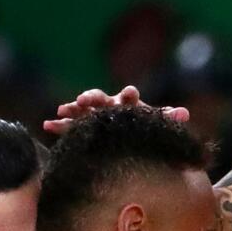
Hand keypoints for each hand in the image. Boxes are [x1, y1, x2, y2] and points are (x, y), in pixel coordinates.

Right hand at [43, 85, 189, 133]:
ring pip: (82, 109)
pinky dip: (60, 125)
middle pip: (100, 98)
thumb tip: (183, 113)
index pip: (130, 97)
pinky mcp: (84, 126)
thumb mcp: (159, 126)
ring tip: (62, 110)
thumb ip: (169, 118)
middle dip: (92, 98)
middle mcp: (111, 105)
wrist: (136, 137)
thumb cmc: (148, 129)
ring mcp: (96, 114)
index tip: (129, 94)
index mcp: (130, 104)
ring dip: (73, 109)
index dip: (129, 95)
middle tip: (84, 99)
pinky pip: (71, 124)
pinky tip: (48, 125)